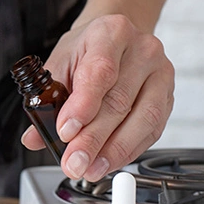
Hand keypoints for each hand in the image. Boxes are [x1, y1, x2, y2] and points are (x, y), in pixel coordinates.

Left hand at [21, 14, 174, 181]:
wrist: (117, 40)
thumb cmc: (86, 50)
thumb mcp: (59, 65)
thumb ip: (45, 100)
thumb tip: (34, 138)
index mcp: (111, 33)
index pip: (100, 72)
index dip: (82, 106)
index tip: (65, 132)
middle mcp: (143, 50)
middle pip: (119, 101)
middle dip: (93, 139)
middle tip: (74, 163)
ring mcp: (161, 74)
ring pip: (143, 119)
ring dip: (114, 151)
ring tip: (90, 169)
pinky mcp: (169, 97)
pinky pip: (153, 130)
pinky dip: (129, 151)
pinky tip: (109, 162)